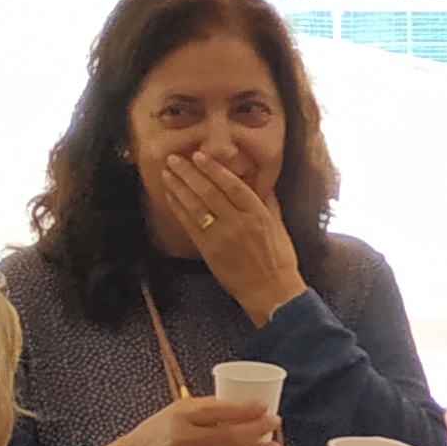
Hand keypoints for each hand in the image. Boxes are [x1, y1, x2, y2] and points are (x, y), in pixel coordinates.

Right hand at [82, 395, 278, 445]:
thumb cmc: (159, 431)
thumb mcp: (177, 411)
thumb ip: (207, 409)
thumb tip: (248, 407)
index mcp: (179, 417)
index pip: (218, 411)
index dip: (245, 409)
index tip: (265, 407)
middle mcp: (183, 441)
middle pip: (229, 436)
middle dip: (257, 430)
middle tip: (275, 423)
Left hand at [157, 149, 305, 326]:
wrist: (271, 291)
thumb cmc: (279, 258)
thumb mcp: (278, 224)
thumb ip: (266, 201)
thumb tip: (257, 180)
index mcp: (257, 213)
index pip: (231, 185)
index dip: (213, 169)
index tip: (199, 155)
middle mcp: (237, 222)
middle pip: (208, 192)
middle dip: (189, 173)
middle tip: (173, 158)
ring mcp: (220, 237)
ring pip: (195, 206)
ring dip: (179, 188)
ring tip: (167, 173)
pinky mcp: (208, 251)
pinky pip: (190, 225)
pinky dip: (179, 209)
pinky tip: (170, 197)